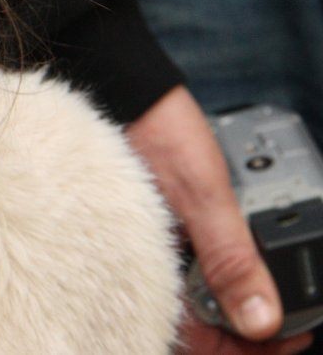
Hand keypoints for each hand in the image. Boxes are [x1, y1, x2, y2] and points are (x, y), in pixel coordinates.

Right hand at [127, 86, 313, 353]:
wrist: (126, 89)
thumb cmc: (150, 132)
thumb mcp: (202, 197)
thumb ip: (230, 260)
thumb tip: (262, 321)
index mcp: (148, 272)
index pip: (199, 342)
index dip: (247, 348)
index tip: (289, 334)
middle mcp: (147, 269)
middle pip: (202, 327)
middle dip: (249, 327)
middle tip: (291, 311)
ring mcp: (155, 251)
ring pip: (201, 301)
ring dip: (239, 298)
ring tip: (274, 281)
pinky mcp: (163, 231)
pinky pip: (194, 270)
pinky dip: (223, 271)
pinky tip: (244, 253)